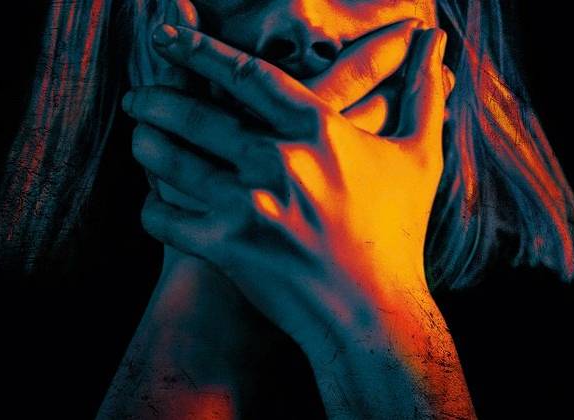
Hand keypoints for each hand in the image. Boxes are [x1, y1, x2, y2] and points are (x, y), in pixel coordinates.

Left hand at [126, 22, 452, 352]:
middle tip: (137, 98)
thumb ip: (422, 93)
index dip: (199, 49)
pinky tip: (157, 205)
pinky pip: (164, 218)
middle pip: (193, 113)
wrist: (373, 313)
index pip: (246, 74)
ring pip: (169, 160)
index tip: (166, 35)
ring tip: (141, 142)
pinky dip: (154, 209)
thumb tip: (437, 40)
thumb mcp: (418, 156)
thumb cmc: (396, 234)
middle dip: (153, 100)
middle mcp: (278, 160)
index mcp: (317, 130)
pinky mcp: (227, 247)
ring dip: (147, 147)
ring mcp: (248, 204)